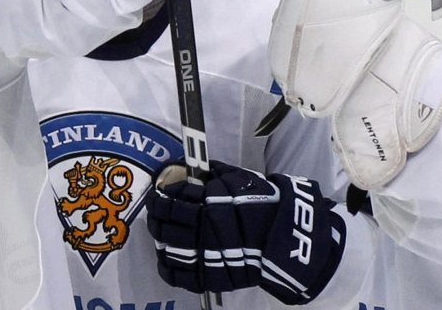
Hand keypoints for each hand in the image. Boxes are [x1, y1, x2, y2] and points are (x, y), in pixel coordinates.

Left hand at [146, 160, 345, 304]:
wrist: (286, 237)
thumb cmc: (264, 204)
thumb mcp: (241, 179)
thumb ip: (215, 173)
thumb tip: (192, 165)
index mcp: (208, 203)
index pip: (172, 199)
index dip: (161, 196)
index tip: (158, 193)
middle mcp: (202, 229)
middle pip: (165, 223)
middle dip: (155, 216)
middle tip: (154, 211)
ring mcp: (204, 255)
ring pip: (167, 248)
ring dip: (159, 239)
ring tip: (159, 232)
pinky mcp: (209, 277)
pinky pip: (178, 276)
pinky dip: (167, 267)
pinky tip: (165, 258)